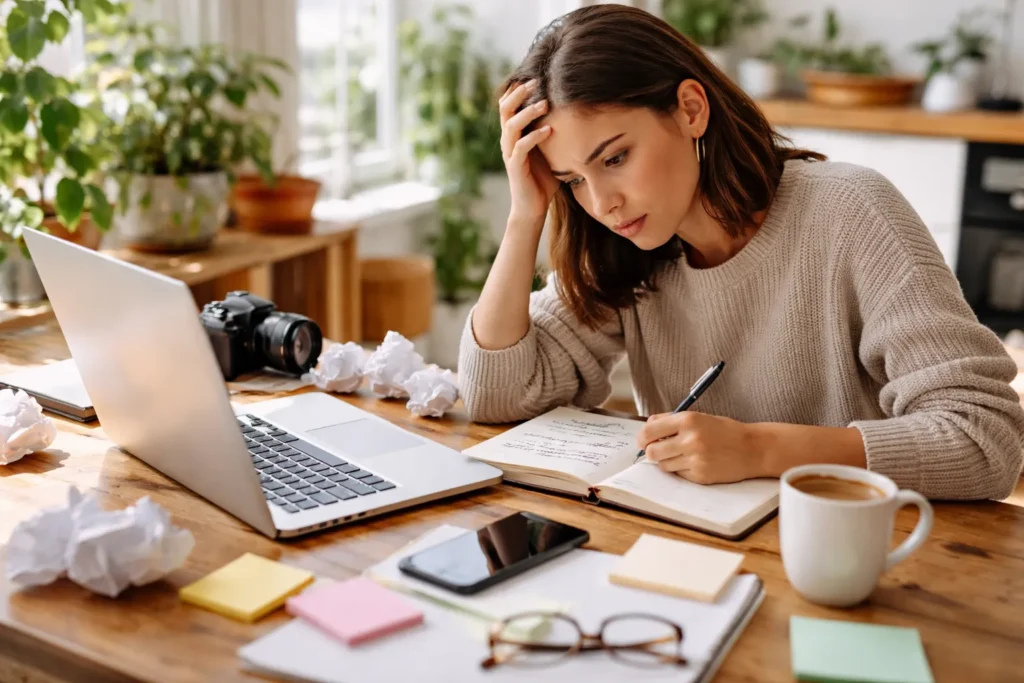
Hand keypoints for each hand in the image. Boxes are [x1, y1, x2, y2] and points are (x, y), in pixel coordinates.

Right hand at [499, 80, 559, 226]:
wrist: (532, 208)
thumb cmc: (542, 179)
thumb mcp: (549, 150)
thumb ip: (554, 133)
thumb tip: (577, 114)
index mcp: (514, 134)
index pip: (510, 104)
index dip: (518, 88)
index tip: (535, 74)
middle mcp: (508, 140)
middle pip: (505, 108)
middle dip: (519, 93)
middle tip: (537, 81)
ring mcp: (510, 153)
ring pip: (512, 125)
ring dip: (528, 112)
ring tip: (545, 103)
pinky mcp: (515, 167)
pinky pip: (521, 147)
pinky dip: (534, 137)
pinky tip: (549, 130)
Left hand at [636, 412, 765, 484]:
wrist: (752, 448)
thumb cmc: (724, 431)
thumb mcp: (699, 417)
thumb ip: (671, 420)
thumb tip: (648, 426)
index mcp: (688, 420)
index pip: (650, 430)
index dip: (642, 437)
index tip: (642, 441)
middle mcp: (690, 439)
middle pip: (652, 451)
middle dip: (652, 452)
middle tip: (659, 450)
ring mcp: (695, 459)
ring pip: (663, 465)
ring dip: (667, 461)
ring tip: (683, 455)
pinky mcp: (700, 475)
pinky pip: (679, 474)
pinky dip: (682, 470)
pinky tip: (696, 463)